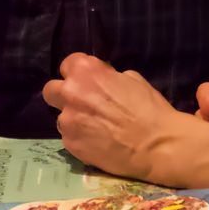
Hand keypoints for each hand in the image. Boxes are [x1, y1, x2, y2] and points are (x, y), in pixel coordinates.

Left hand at [41, 53, 208, 188]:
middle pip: (51, 90)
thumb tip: (102, 80)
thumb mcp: (132, 79)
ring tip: (96, 129)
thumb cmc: (149, 108)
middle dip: (64, 95)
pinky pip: (69, 137)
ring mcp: (68, 121)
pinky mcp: (70, 144)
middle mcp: (71, 93)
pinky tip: (98, 142)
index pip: (67, 64)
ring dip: (74, 119)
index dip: (79, 74)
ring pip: (61, 117)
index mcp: (86, 72)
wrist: (157, 145)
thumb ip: (108, 76)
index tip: (88, 82)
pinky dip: (80, 138)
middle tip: (82, 104)